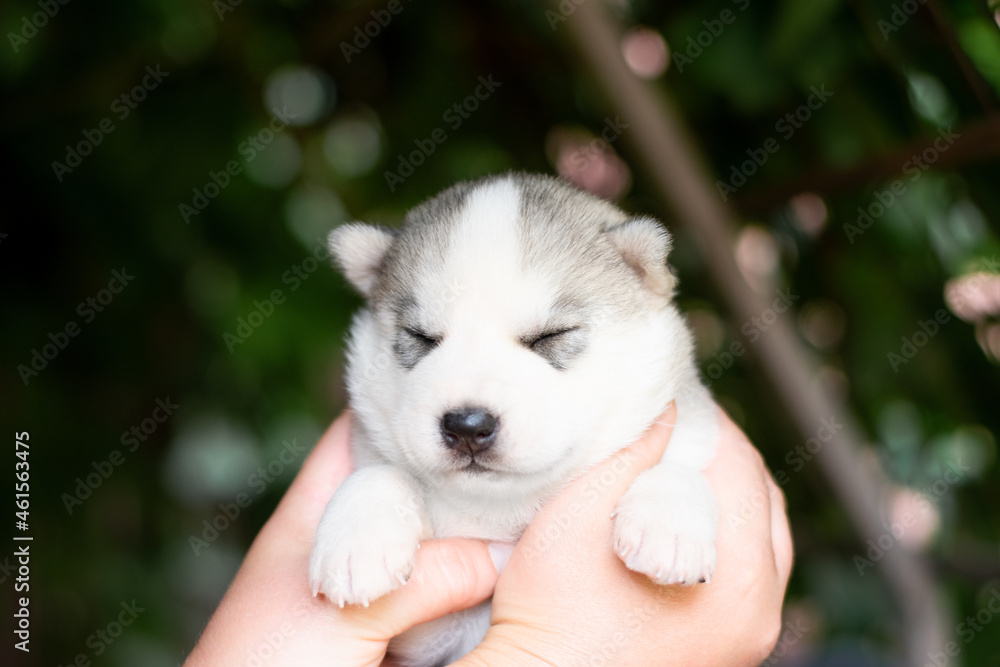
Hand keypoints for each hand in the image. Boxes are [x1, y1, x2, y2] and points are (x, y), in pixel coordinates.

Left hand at [183, 413, 501, 666]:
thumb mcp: (343, 610)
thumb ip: (423, 573)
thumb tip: (509, 555)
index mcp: (317, 513)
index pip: (364, 433)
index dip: (411, 406)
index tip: (469, 385)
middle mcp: (350, 544)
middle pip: (412, 491)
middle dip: (461, 474)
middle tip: (523, 446)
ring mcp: (375, 588)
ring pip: (435, 546)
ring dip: (476, 535)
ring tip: (533, 500)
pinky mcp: (400, 634)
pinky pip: (447, 596)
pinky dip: (479, 586)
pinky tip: (516, 572)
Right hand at [452, 404, 792, 666]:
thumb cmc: (554, 612)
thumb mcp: (582, 510)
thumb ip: (634, 452)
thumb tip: (666, 415)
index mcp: (736, 571)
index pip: (743, 469)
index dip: (712, 425)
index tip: (683, 405)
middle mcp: (757, 609)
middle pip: (762, 504)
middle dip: (724, 461)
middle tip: (683, 435)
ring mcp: (746, 637)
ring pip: (758, 544)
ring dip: (726, 502)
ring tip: (679, 477)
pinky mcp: (726, 652)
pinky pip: (743, 580)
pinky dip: (720, 542)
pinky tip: (677, 528)